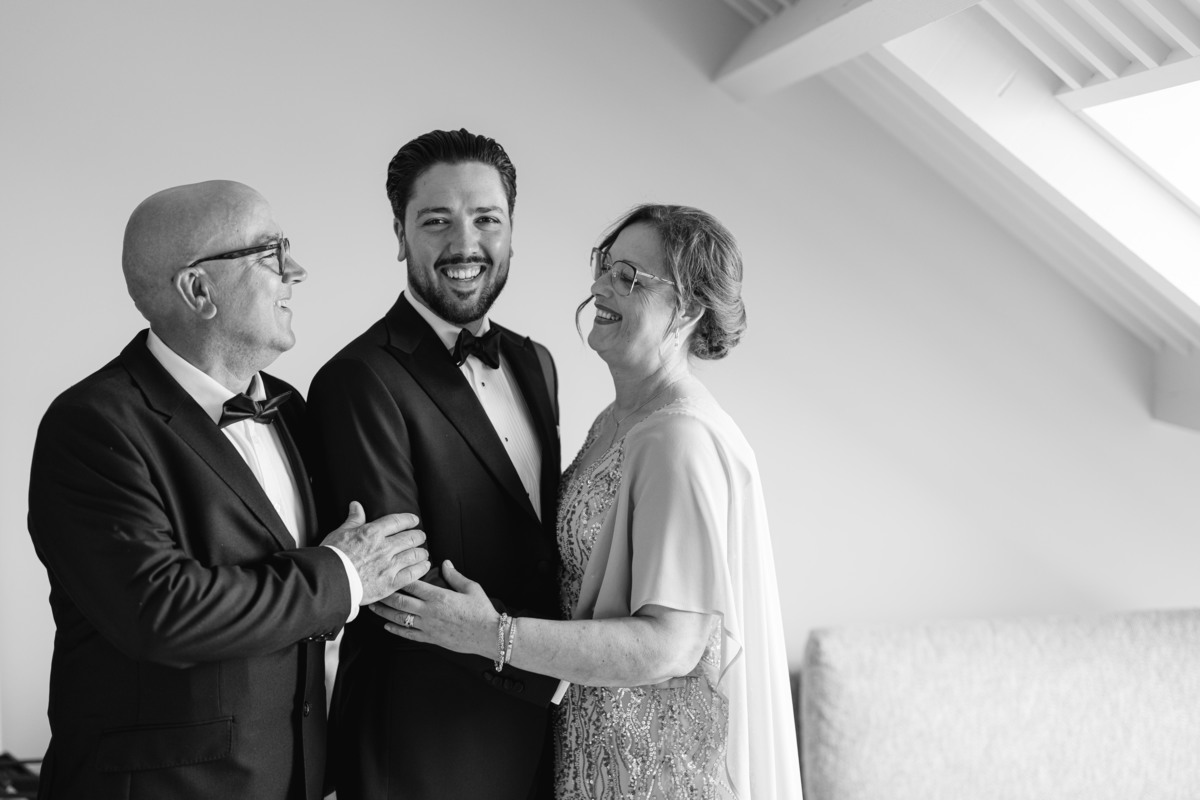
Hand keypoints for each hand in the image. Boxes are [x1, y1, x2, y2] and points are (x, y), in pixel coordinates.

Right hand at [321, 501, 428, 604]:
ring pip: (415, 554)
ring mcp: (389, 565)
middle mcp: (384, 547)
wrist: (328, 581)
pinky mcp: (390, 583)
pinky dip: (421, 568)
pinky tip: (425, 565)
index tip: (414, 520)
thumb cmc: (332, 556)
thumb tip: (356, 505)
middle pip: (410, 537)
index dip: (409, 520)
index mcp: (372, 532)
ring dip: (421, 552)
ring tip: (423, 553)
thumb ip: (353, 519)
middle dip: (418, 536)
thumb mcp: (340, 533)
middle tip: (421, 537)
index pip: (398, 521)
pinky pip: (413, 573)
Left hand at [371, 560, 496, 657]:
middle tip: (373, 589)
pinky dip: (396, 630)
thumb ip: (455, 575)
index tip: (388, 572)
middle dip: (385, 595)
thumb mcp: (471, 588)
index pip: (412, 584)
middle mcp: (429, 611)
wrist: (488, 635)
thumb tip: (445, 563)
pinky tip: (387, 626)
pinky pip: (408, 634)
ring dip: (384, 612)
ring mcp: (428, 626)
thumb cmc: (482, 611)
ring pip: (400, 619)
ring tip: (373, 607)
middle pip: (400, 601)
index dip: (398, 577)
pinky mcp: (430, 638)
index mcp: (439, 596)